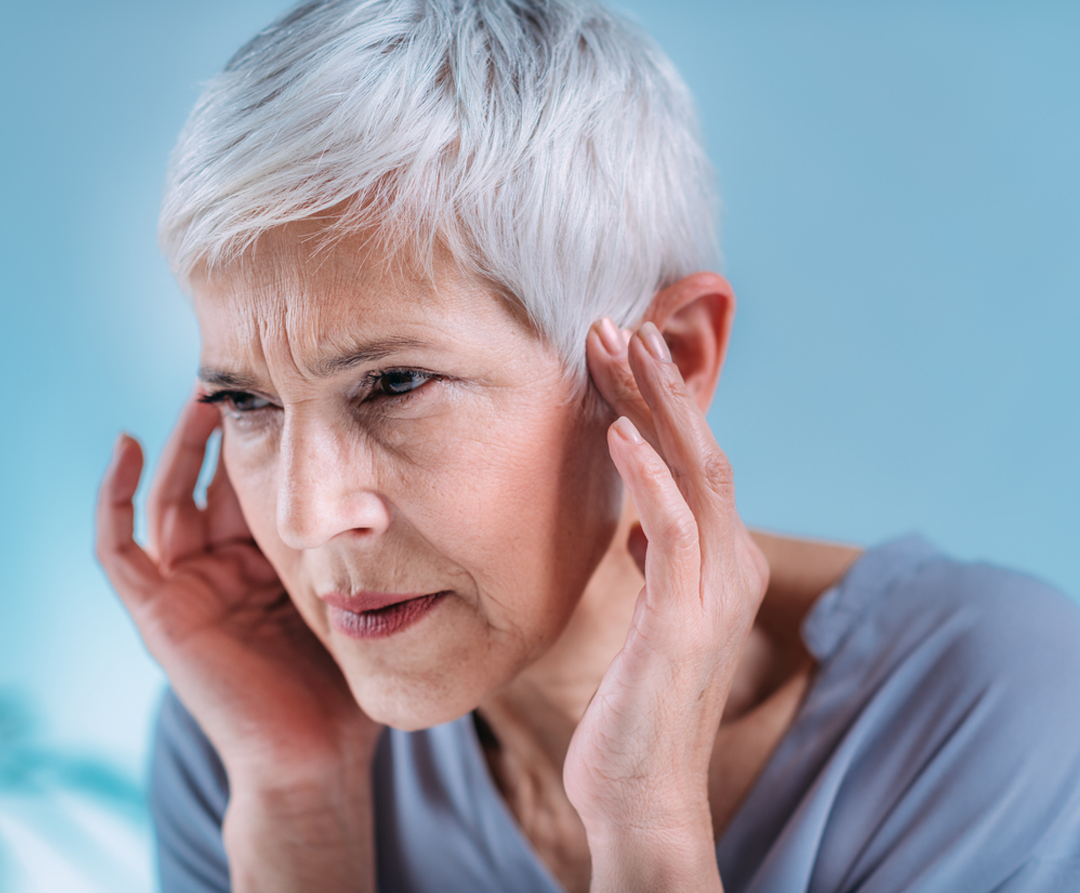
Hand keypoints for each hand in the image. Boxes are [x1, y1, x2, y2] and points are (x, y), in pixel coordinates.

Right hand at [96, 390, 380, 890]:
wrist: (315, 756)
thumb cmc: (345, 683)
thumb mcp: (358, 596)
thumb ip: (367, 550)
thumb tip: (413, 485)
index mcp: (270, 563)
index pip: (259, 484)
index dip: (268, 437)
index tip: (296, 387)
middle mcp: (225, 568)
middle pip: (212, 481)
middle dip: (224, 429)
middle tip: (248, 373)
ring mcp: (188, 588)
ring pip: (169, 498)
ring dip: (179, 445)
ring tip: (204, 393)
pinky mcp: (157, 611)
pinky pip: (118, 546)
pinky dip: (115, 495)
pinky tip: (130, 443)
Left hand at [563, 321, 768, 889]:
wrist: (642, 793)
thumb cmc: (637, 704)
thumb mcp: (651, 616)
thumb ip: (656, 563)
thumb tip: (638, 523)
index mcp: (721, 560)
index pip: (695, 460)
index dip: (659, 402)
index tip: (618, 350)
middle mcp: (731, 564)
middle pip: (702, 449)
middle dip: (659, 383)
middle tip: (615, 323)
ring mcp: (713, 591)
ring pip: (696, 474)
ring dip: (656, 406)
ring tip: (620, 347)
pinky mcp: (684, 621)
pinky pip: (670, 532)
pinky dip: (648, 476)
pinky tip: (618, 432)